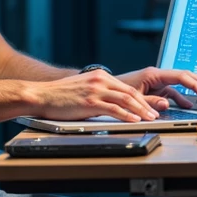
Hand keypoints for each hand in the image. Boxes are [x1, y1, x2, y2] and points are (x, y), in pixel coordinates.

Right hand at [32, 70, 160, 123]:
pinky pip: (113, 108)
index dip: (141, 98)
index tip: (149, 106)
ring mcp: (95, 90)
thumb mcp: (82, 88)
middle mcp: (100, 80)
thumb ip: (98, 92)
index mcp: (100, 76)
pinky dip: (126, 115)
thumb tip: (111, 104)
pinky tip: (134, 120)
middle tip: (155, 113)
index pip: (127, 87)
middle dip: (145, 104)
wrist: (41, 95)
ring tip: (150, 118)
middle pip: (130, 92)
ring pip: (125, 99)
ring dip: (141, 110)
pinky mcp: (90, 102)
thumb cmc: (58, 96)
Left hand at [116, 66, 196, 110]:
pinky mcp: (155, 88)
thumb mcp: (134, 97)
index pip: (180, 76)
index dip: (195, 84)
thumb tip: (167, 103)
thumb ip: (151, 101)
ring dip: (191, 89)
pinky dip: (180, 97)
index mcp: (153, 74)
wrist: (107, 89)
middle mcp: (157, 76)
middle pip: (183, 76)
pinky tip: (187, 104)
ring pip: (179, 83)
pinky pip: (172, 91)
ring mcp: (157, 82)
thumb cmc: (118, 90)